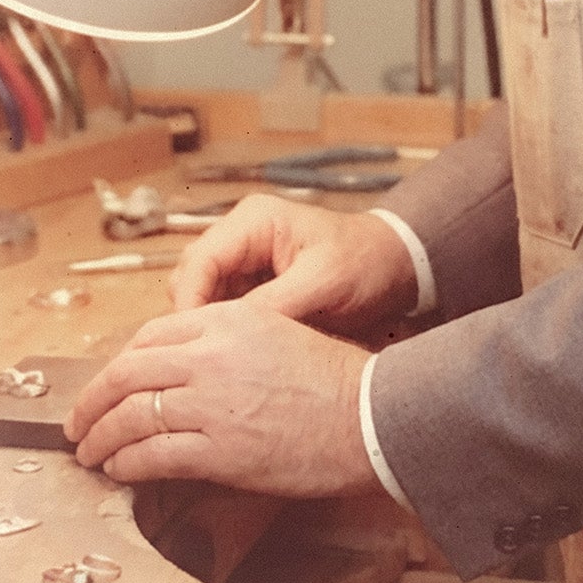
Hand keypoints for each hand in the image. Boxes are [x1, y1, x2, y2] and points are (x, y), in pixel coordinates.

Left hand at [64, 294, 379, 493]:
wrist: (368, 416)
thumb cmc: (334, 381)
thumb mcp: (279, 333)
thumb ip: (228, 343)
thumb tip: (183, 371)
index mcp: (229, 318)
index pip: (151, 335)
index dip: (119, 363)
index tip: (109, 383)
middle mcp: (212, 354)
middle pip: (127, 373)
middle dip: (92, 401)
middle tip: (78, 421)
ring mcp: (211, 403)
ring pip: (131, 416)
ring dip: (101, 438)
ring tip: (91, 452)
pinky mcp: (217, 450)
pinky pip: (153, 455)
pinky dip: (127, 463)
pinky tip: (119, 469)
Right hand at [170, 193, 418, 336]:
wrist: (393, 265)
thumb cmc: (364, 263)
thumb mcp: (323, 282)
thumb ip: (276, 303)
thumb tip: (229, 334)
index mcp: (253, 221)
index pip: (199, 261)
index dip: (189, 304)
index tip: (194, 346)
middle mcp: (240, 236)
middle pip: (190, 278)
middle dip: (193, 317)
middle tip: (205, 359)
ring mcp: (244, 260)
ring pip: (200, 296)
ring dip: (207, 327)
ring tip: (222, 361)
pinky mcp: (251, 285)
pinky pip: (221, 309)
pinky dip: (224, 332)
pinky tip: (236, 357)